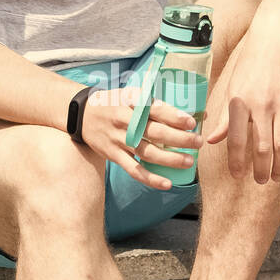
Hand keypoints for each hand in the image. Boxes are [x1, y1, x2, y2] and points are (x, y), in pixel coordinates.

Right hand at [80, 86, 203, 190]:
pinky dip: (150, 178)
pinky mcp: (113, 155)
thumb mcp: (131, 95)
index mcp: (130, 102)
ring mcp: (118, 140)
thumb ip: (160, 105)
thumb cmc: (114, 103)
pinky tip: (167, 183)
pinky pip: (134, 170)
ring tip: (189, 161)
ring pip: (147, 152)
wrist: (82, 114)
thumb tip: (197, 115)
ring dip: (170, 159)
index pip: (154, 109)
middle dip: (179, 139)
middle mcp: (124, 121)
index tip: (192, 123)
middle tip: (198, 142)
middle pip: (154, 132)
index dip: (174, 116)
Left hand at [204, 26, 279, 182]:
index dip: (236, 161)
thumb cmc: (251, 63)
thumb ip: (226, 117)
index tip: (238, 176)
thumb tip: (211, 140)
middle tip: (260, 181)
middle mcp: (260, 106)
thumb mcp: (233, 87)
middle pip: (262, 147)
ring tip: (276, 177)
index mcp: (240, 103)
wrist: (276, 36)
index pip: (236, 140)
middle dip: (260, 169)